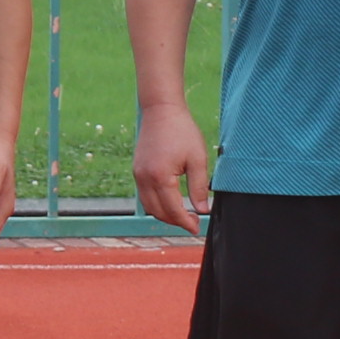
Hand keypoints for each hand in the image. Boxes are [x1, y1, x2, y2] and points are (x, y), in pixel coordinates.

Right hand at [133, 101, 210, 237]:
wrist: (161, 110)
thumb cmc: (182, 131)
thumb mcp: (198, 159)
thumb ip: (199, 187)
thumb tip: (202, 210)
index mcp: (160, 177)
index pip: (173, 209)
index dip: (186, 222)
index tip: (196, 228)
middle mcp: (144, 178)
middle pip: (158, 212)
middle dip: (175, 221)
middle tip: (193, 222)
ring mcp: (138, 174)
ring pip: (149, 206)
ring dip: (165, 214)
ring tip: (183, 213)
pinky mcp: (137, 170)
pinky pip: (145, 195)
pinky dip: (157, 203)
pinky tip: (171, 200)